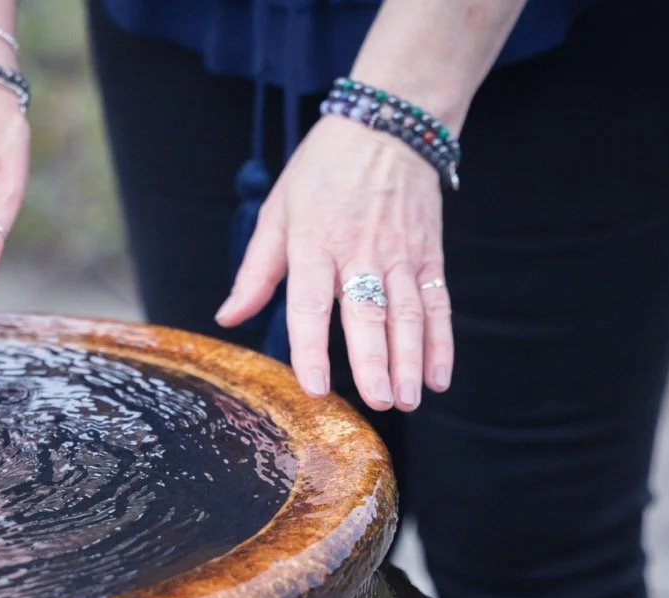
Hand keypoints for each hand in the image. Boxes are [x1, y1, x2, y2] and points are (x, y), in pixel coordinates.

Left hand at [215, 116, 452, 411]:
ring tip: (406, 399)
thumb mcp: (278, 211)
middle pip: (368, 313)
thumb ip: (255, 271)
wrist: (388, 125)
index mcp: (314, 243)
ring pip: (408, 313)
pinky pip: (437, 302)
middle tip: (378, 401)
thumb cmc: (323, 172)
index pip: (310, 303)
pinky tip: (438, 376)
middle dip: (375, 361)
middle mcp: (359, 251)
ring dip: (409, 360)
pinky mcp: (429, 253)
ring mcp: (399, 253)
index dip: (312, 346)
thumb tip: (227, 317)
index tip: (315, 386)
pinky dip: (441, 341)